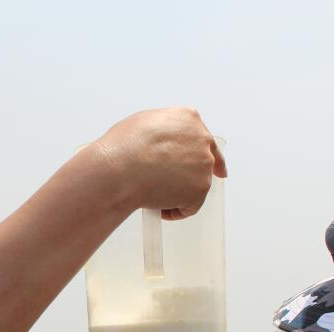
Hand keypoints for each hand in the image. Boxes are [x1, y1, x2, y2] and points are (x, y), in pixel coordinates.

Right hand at [91, 107, 226, 220]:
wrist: (118, 170)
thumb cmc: (121, 149)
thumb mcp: (142, 124)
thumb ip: (162, 132)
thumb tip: (160, 144)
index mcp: (187, 118)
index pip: (203, 136)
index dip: (203, 152)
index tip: (214, 166)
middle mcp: (201, 139)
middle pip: (205, 160)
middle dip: (194, 174)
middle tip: (179, 188)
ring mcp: (203, 164)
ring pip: (197, 184)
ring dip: (179, 192)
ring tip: (154, 194)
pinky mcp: (200, 188)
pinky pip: (191, 206)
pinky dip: (176, 210)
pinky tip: (158, 206)